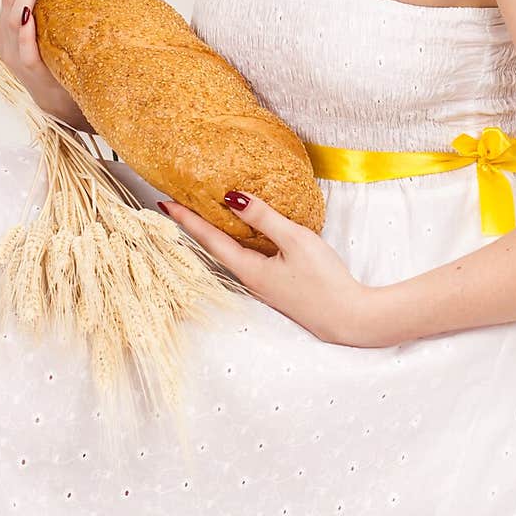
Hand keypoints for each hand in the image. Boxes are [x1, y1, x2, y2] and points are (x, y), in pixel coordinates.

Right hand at [0, 0, 88, 126]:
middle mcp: (3, 36)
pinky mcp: (28, 70)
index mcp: (7, 24)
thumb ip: (55, 2)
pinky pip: (23, 47)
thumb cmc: (60, 60)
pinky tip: (30, 14)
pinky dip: (25, 29)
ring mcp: (12, 53)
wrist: (66, 104)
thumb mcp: (52, 27)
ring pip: (14, 14)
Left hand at [160, 190, 372, 346]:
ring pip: (232, 253)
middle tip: (178, 203)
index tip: (165, 203)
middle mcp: (250, 279)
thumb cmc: (325, 281)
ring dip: (216, 232)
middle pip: (215, 247)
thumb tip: (232, 197)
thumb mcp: (295, 241)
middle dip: (196, 225)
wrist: (351, 318)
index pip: (209, 239)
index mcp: (249, 269)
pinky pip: (249, 258)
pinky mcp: (277, 285)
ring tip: (204, 213)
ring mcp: (264, 284)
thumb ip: (264, 218)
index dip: (187, 219)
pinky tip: (245, 232)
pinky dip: (239, 240)